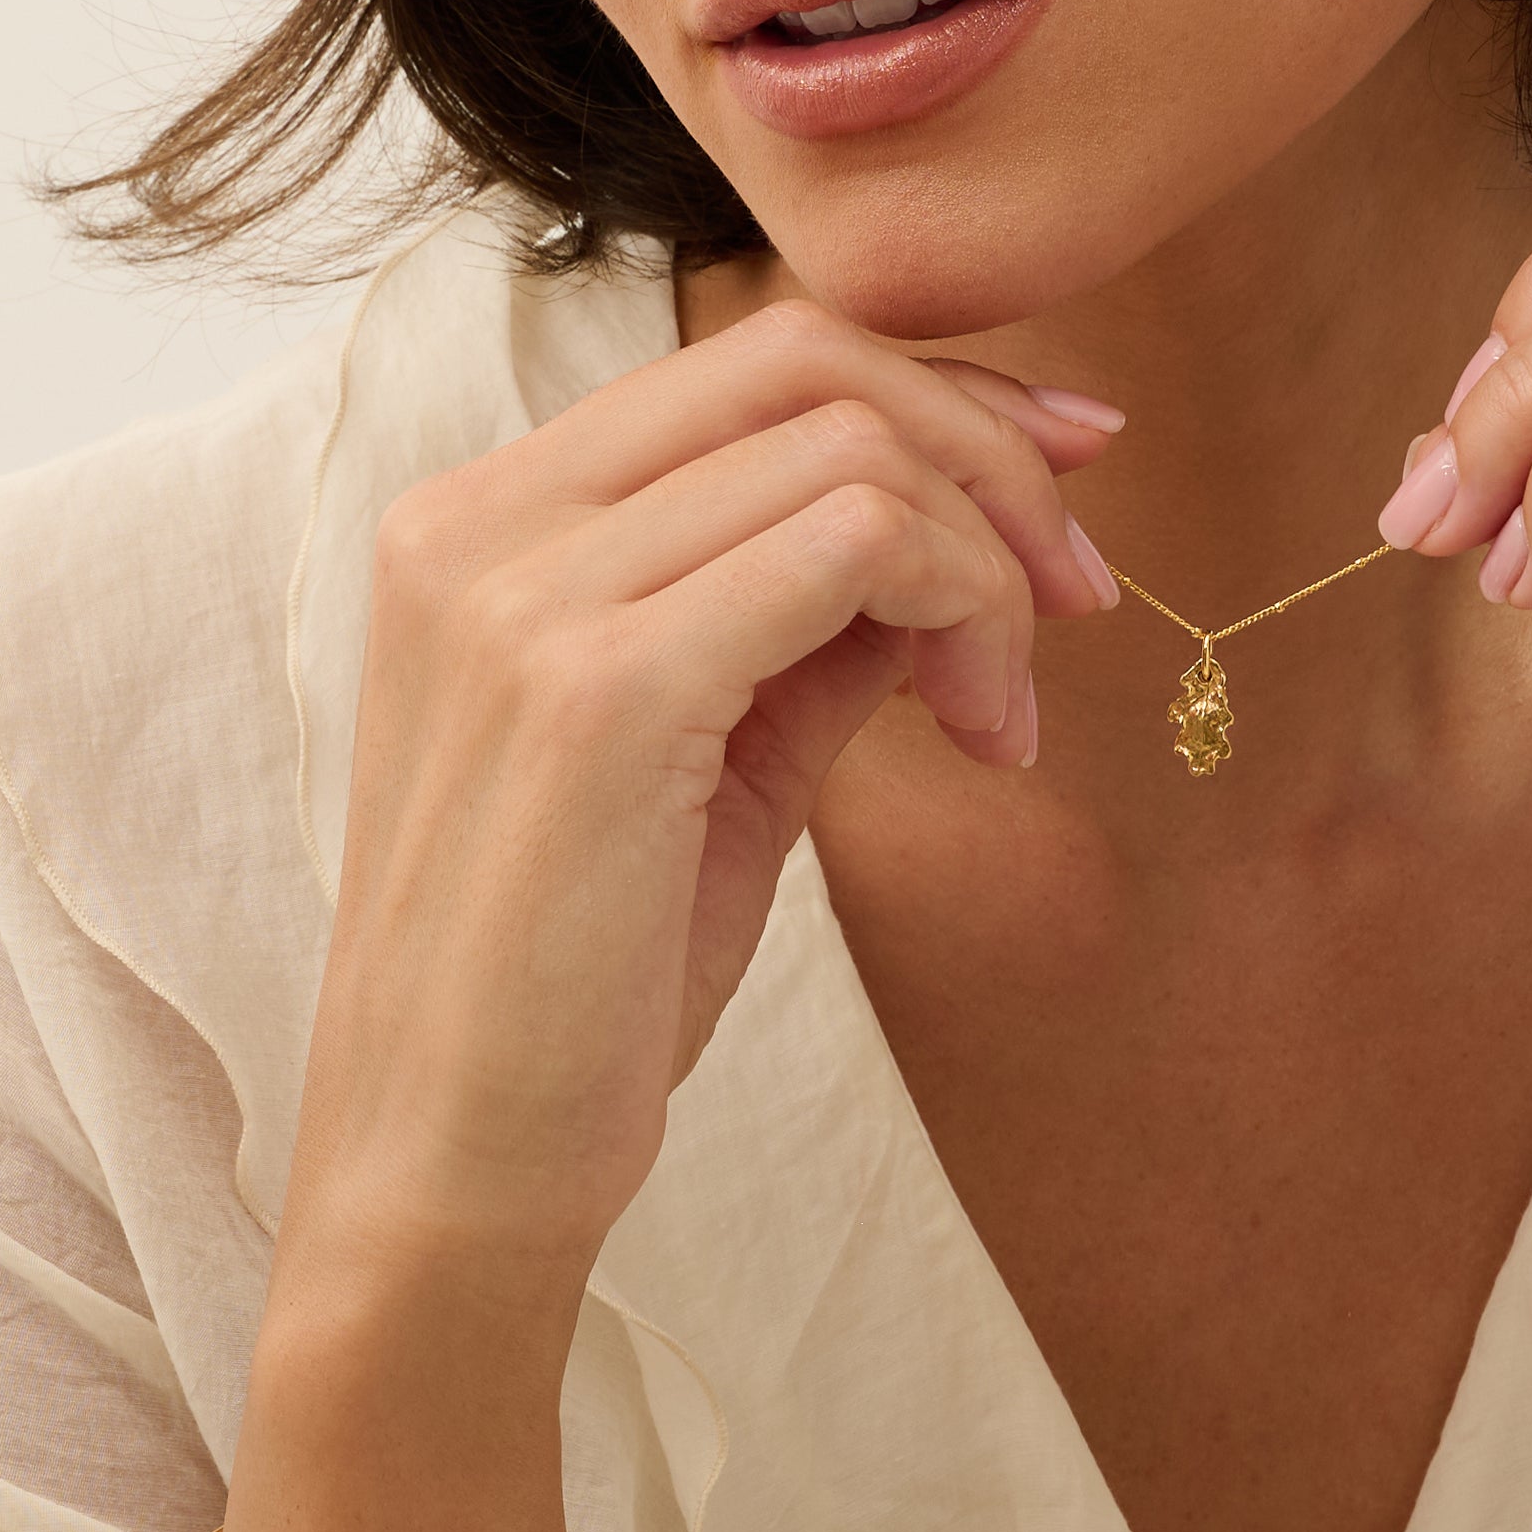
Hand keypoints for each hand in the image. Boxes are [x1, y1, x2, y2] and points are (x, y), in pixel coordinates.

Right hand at [283, 300, 1120, 1303]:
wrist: (452, 1171)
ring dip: (988, 564)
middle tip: (1080, 595)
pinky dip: (965, 615)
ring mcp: (525, 593)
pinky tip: (981, 738)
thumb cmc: (575, 987)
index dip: (933, 396)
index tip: (1062, 483)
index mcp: (475, 520)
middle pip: (801, 359)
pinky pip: (856, 546)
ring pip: (850, 449)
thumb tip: (966, 521)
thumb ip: (802, 619)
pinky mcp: (598, 687)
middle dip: (987, 452)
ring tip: (1001, 714)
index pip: (744, 360)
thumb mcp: (705, 757)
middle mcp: (478, 522)